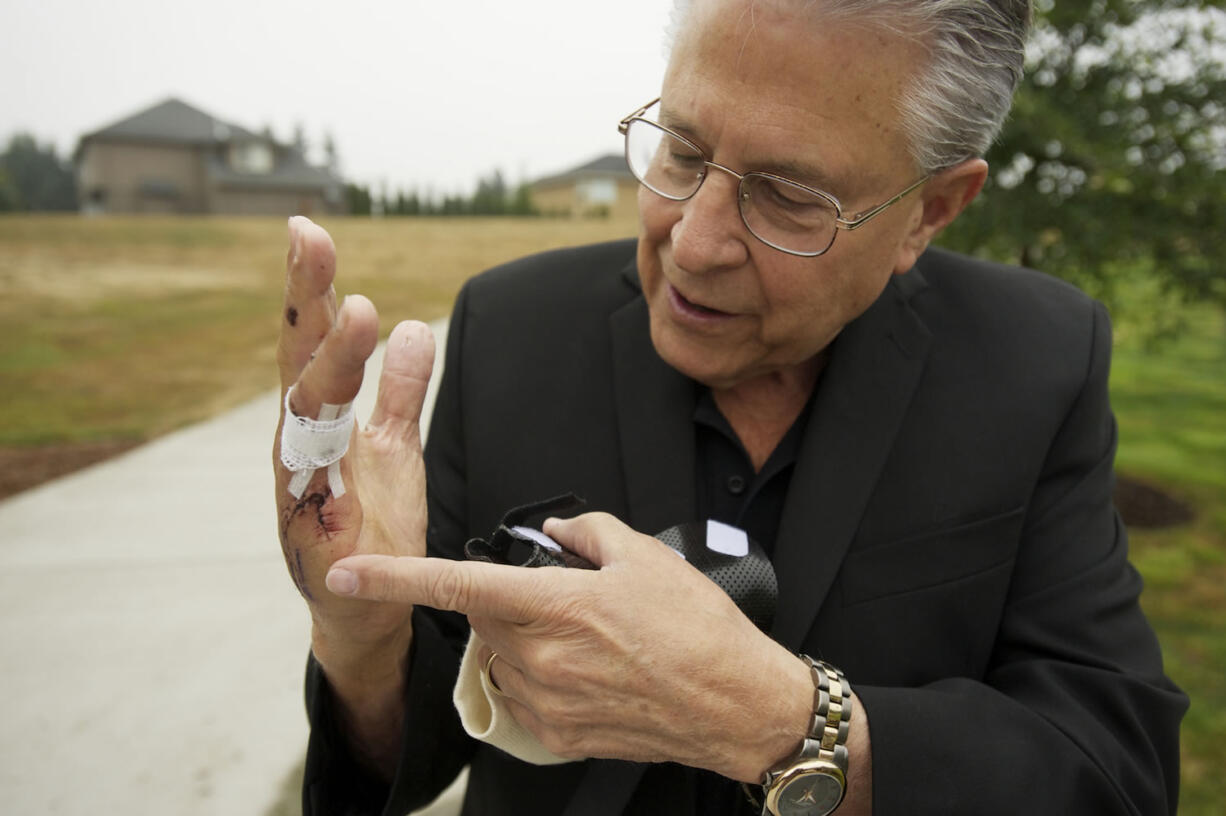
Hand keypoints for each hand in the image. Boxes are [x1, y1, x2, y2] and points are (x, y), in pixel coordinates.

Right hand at [274, 216, 433, 674]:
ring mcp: (298, 484)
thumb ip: (403, 392)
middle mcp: (298, 441)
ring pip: (308, 414)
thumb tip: (414, 326)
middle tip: (309, 238)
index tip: (308, 228)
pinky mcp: (310, 530)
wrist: (361, 604)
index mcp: (317, 418)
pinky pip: (318, 485)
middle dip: (305, 298)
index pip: (313, 341)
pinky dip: (329, 453)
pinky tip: (340, 419)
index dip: (311, 287)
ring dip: (333, 362)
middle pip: (297, 360)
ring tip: (359, 312)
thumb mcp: (397, 448)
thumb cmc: (369, 522)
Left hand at [325, 511, 813, 781]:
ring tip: (590, 640)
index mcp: (556, 605)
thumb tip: (554, 535)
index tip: (346, 574)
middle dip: (505, 599)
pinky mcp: (554, 735)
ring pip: (500, 656)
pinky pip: (520, 694)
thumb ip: (587, 533)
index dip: (394, 578)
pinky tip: (588, 672)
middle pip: (483, 618)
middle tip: (564, 597)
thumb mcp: (647, 557)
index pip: (457, 585)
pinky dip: (538, 676)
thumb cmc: (698, 629)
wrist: (735, 705)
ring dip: (523, 640)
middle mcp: (540, 657)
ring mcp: (544, 702)